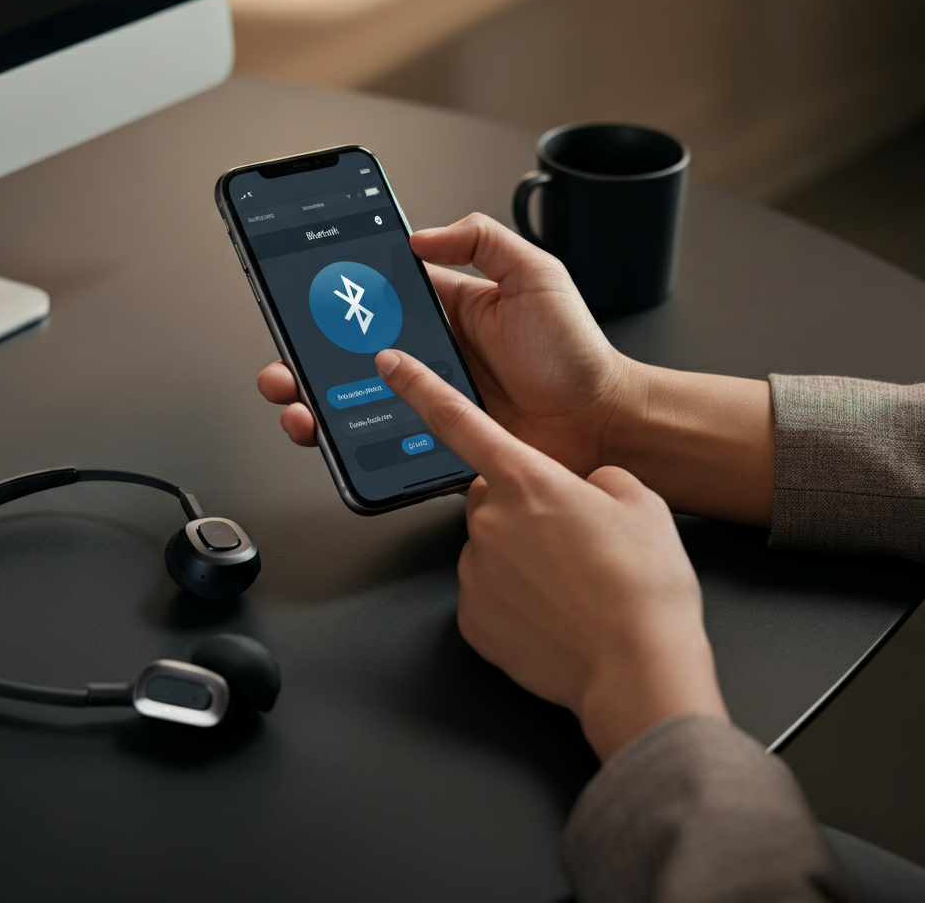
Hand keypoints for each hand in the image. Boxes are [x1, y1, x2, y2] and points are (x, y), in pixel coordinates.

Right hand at [257, 211, 774, 526]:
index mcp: (448, 310)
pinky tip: (336, 438)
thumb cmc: (576, 352)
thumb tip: (418, 234)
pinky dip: (354, 443)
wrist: (602, 422)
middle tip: (283, 364)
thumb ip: (480, 240)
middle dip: (308, 358)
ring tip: (298, 404)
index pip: (377, 298)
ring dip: (317, 403)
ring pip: (358, 401)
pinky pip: (387, 443)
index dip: (336, 299)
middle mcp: (432, 356)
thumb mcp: (536, 273)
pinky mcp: (439, 442)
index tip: (303, 298)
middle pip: (353, 355)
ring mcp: (432, 402)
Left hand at [375, 348, 727, 761]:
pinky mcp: (473, 621)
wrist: (639, 670)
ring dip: (520, 557)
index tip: (390, 364)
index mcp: (527, 481)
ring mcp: (476, 573)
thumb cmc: (643, 588)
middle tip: (571, 540)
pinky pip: (488, 595)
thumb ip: (600, 479)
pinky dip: (513, 600)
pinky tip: (553, 613)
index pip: (457, 420)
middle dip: (521, 508)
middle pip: (491, 497)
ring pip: (491, 548)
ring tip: (573, 584)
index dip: (419, 387)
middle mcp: (490, 522)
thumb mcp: (641, 502)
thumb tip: (586, 489)